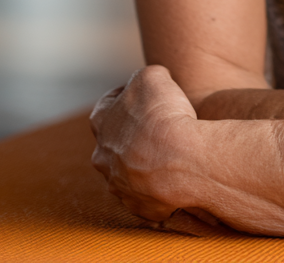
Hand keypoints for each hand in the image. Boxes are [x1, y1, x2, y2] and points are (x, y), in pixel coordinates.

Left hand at [90, 65, 236, 235]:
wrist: (181, 161)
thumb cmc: (163, 115)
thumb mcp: (154, 76)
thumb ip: (145, 77)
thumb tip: (152, 83)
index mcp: (101, 122)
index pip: (107, 104)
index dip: (126, 96)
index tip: (146, 96)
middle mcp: (103, 156)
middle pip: (115, 141)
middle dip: (134, 133)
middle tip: (159, 126)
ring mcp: (119, 185)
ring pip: (129, 171)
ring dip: (146, 162)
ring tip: (173, 152)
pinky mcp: (139, 206)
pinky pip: (148, 194)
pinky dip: (160, 185)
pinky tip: (178, 174)